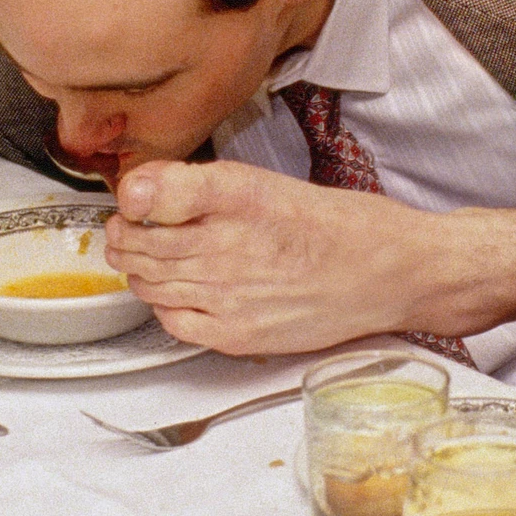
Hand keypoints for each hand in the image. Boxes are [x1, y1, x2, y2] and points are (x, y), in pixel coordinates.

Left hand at [105, 159, 459, 356]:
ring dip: (140, 268)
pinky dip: (165, 305)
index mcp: (236, 195)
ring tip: (152, 257)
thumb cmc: (339, 226)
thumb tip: (141, 191)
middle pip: (139, 244)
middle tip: (129, 228)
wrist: (389, 272)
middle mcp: (227, 245)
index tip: (134, 198)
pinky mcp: (236, 333)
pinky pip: (173, 321)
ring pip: (149, 282)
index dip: (129, 196)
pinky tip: (180, 292)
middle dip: (126, 235)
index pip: (145, 194)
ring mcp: (229, 295)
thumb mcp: (265, 182)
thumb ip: (197, 186)